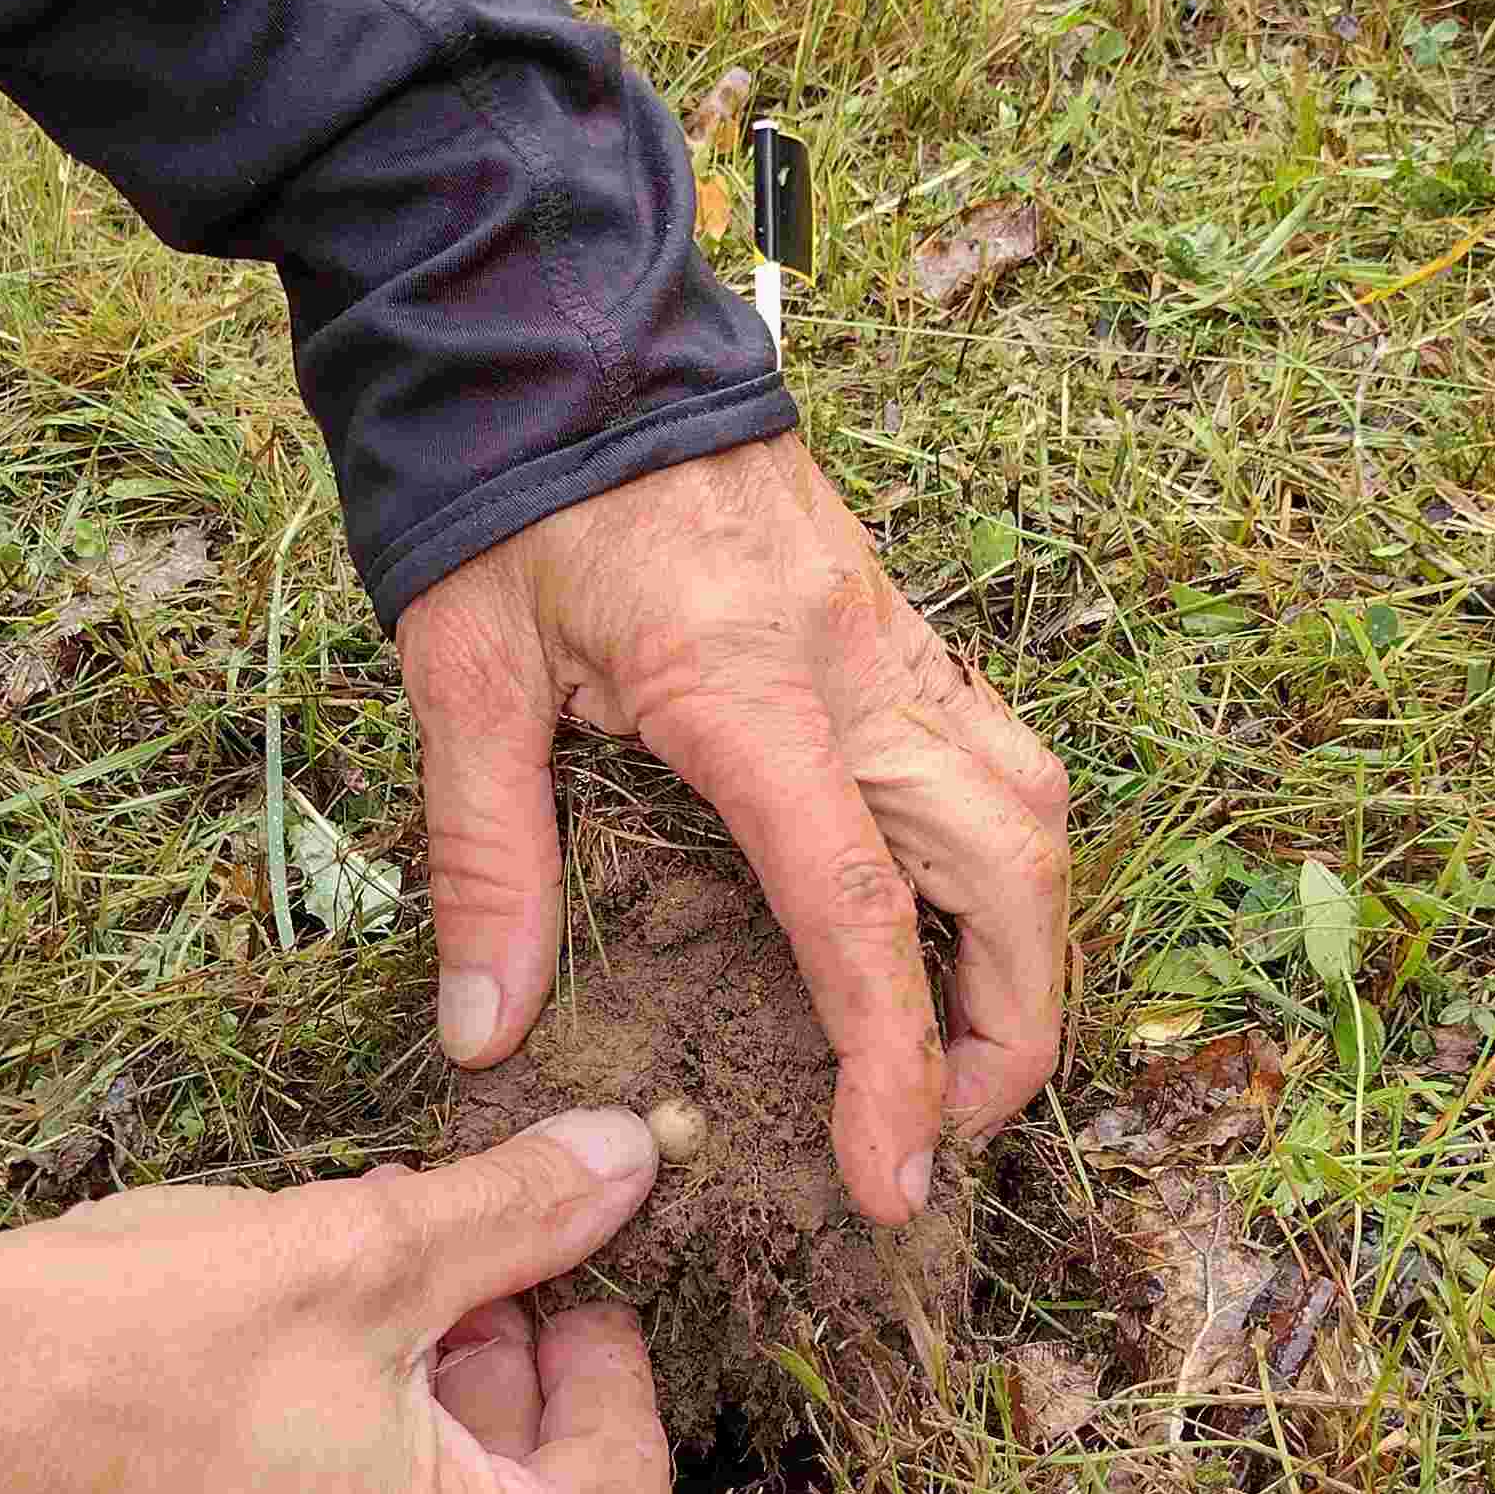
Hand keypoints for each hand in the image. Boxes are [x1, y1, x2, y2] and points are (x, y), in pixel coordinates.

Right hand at [0, 1110, 671, 1493]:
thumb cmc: (123, 1351)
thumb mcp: (354, 1251)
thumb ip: (518, 1216)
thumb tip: (636, 1155)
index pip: (620, 1485)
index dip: (609, 1354)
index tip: (571, 1266)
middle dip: (499, 1372)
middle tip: (449, 1250)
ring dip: (414, 1415)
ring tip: (348, 1287)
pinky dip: (331, 1481)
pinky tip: (269, 1370)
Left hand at [395, 431, 1068, 1227]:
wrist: (556, 321)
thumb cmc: (507, 490)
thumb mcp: (464, 673)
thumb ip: (484, 856)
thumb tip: (483, 1025)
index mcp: (746, 685)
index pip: (857, 906)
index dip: (891, 1060)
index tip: (893, 1172)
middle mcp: (857, 664)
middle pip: (1011, 866)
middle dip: (1012, 1023)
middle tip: (944, 1132)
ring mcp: (892, 636)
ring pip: (1030, 807)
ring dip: (1026, 945)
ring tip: (957, 1052)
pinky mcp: (891, 621)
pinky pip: (993, 754)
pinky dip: (998, 864)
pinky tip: (938, 924)